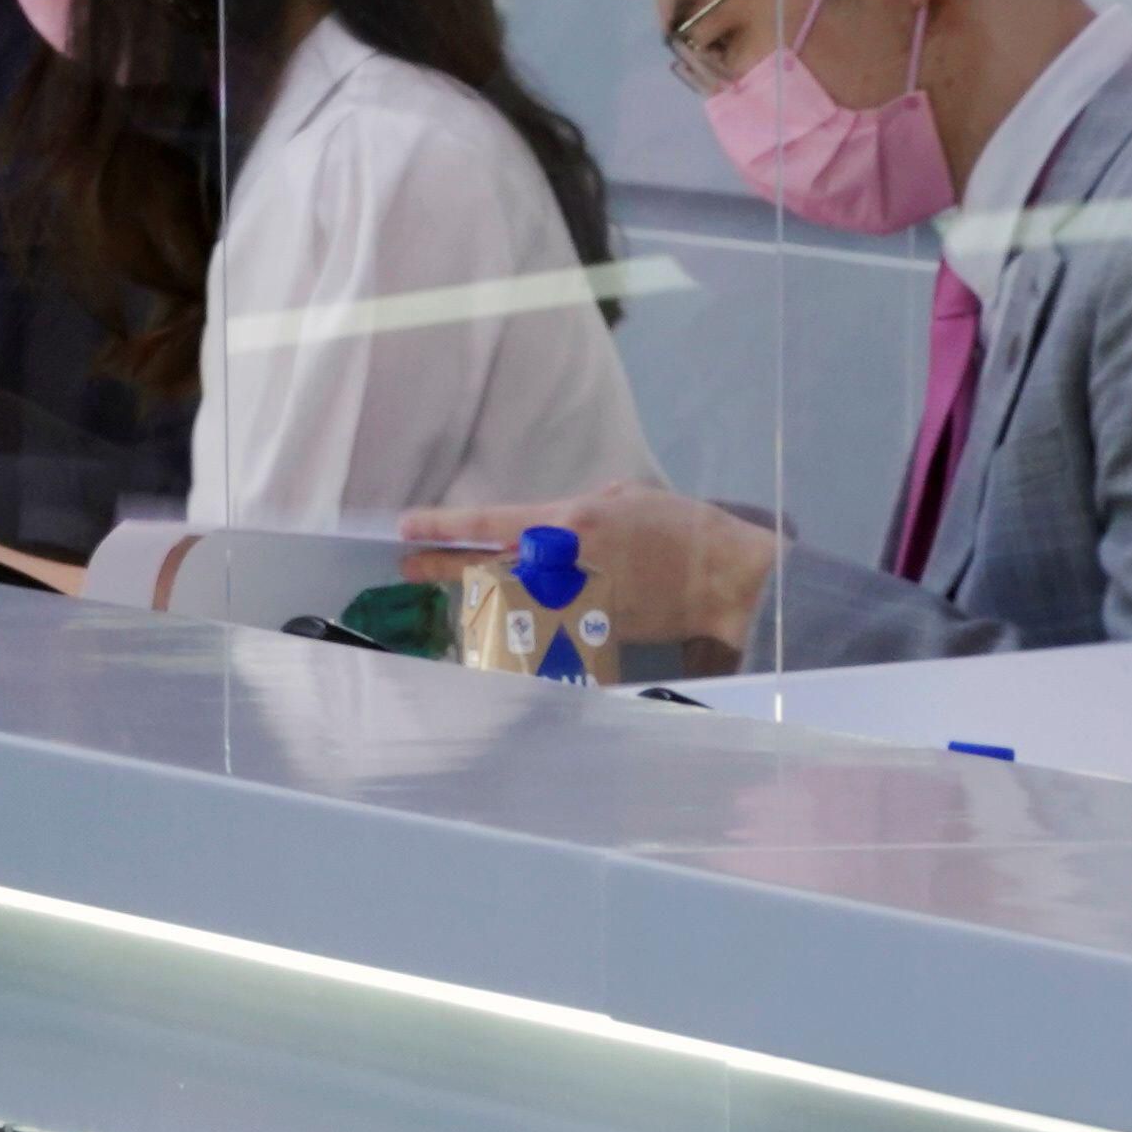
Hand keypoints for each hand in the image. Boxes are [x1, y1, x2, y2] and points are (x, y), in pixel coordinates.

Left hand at [402, 480, 777, 655]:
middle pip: (484, 569)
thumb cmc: (683, 530)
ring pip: (506, 602)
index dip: (444, 527)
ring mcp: (573, 603)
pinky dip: (521, 625)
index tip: (408, 527)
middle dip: (441, 567)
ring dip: (476, 597)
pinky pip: (543, 629)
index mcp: (571, 522)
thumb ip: (583, 510)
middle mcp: (563, 565)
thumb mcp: (626, 498)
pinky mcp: (590, 634)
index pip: (490, 524)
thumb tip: (558, 524)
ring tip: (451, 592)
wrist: (724, 579)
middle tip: (407, 566)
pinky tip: (502, 626)